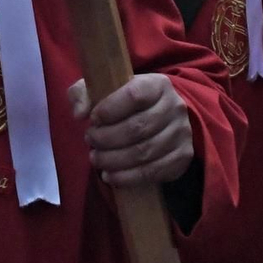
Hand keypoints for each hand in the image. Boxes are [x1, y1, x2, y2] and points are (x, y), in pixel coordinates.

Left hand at [69, 72, 194, 185]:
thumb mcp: (103, 89)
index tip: (93, 119)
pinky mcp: (182, 156)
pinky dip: (128, 177)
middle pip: (138, 128)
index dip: (110, 109)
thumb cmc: (125, 103)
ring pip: (144, 152)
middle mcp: (175, 107)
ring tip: (96, 159)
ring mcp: (182, 133)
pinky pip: (154, 171)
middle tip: (90, 141)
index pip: (135, 95)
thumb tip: (80, 112)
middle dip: (107, 138)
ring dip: (113, 160)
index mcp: (157, 85)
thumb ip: (83, 93)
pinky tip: (110, 175)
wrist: (159, 118)